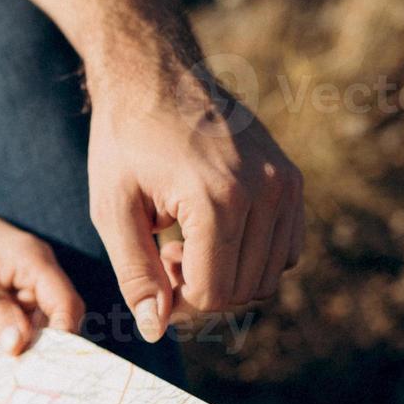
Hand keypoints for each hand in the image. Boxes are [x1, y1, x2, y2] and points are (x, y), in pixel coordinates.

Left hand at [0, 181, 84, 354]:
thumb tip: (19, 348)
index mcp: (35, 261)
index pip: (66, 304)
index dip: (63, 337)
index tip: (45, 367)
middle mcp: (40, 270)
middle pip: (59, 315)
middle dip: (46, 345)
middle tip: (24, 373)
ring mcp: (29, 280)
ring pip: (42, 320)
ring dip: (29, 341)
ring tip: (10, 366)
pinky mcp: (16, 289)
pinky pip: (25, 317)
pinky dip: (16, 334)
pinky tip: (2, 350)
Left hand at [86, 62, 304, 341]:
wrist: (154, 74)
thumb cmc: (123, 139)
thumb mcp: (112, 211)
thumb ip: (135, 275)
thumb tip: (155, 330)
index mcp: (217, 200)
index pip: (214, 293)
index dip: (177, 303)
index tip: (151, 273)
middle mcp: (264, 192)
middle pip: (245, 290)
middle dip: (201, 290)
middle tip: (163, 255)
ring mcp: (285, 183)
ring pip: (268, 276)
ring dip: (226, 275)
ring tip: (182, 242)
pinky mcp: (292, 179)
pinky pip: (284, 249)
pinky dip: (250, 256)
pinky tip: (210, 231)